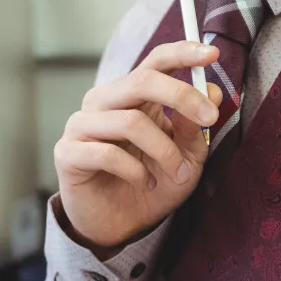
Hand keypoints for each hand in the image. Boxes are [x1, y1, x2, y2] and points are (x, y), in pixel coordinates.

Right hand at [56, 41, 222, 250]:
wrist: (120, 227)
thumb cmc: (153, 184)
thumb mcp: (186, 157)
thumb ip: (194, 126)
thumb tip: (211, 92)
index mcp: (132, 95)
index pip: (155, 62)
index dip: (182, 53)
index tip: (212, 54)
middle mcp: (104, 102)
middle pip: (142, 80)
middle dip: (181, 96)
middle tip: (210, 118)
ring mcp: (82, 125)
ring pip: (130, 121)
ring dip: (164, 150)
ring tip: (176, 174)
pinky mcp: (68, 153)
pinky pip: (108, 154)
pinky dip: (136, 171)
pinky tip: (143, 183)